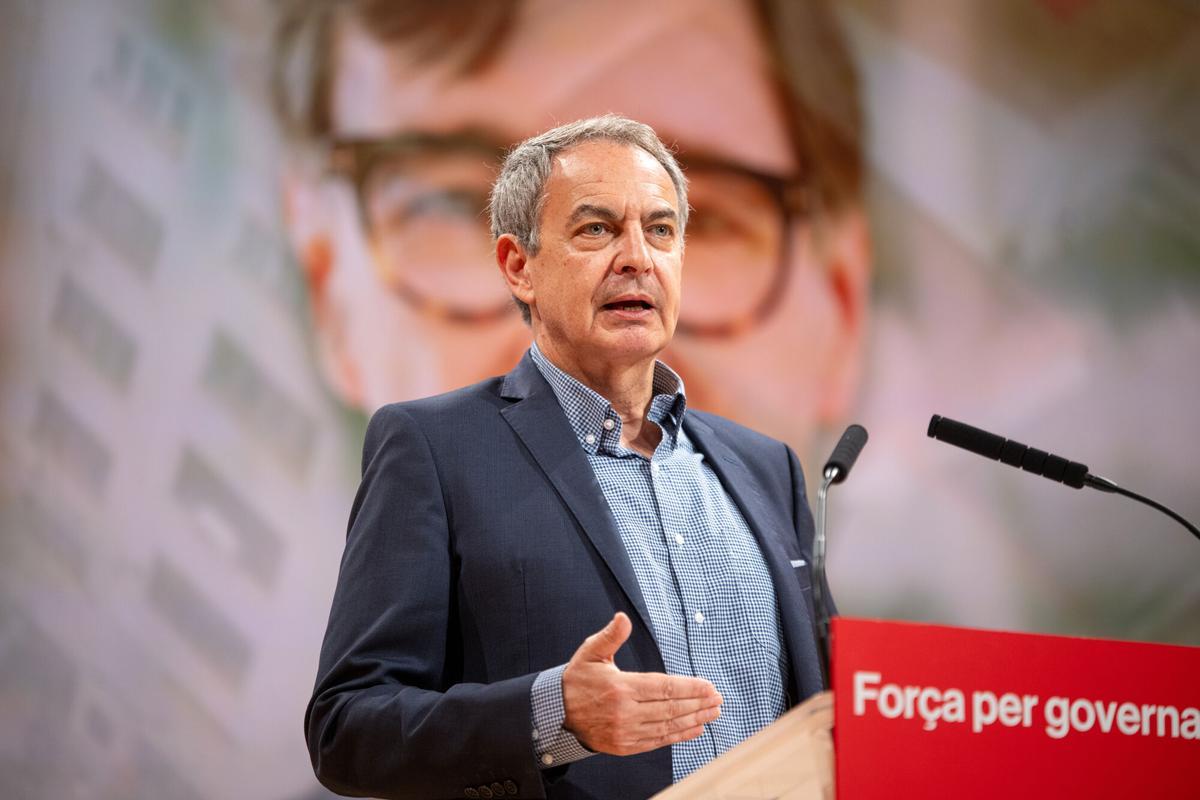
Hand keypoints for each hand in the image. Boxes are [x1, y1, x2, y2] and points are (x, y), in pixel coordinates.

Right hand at [561, 612, 721, 755]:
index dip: (690, 687)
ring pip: (667, 726)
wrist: (556, 711)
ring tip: (712, 713)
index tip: (709, 686)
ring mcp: (625, 732)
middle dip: (698, 704)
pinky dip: (678, 736)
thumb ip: (610, 636)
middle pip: (671, 708)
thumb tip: (623, 618)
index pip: (664, 688)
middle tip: (718, 699)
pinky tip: (694, 729)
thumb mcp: (591, 652)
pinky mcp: (624, 745)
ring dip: (694, 720)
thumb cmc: (577, 679)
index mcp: (620, 688)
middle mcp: (625, 712)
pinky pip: (657, 741)